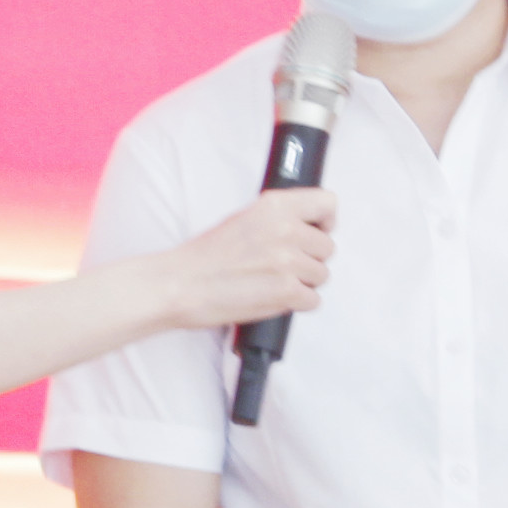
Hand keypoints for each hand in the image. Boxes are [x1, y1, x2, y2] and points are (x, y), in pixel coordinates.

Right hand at [155, 185, 333, 332]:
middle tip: (284, 265)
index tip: (318, 230)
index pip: (327, 203)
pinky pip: (313, 300)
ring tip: (274, 282)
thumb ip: (278, 218)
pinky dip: (297, 304)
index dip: (326, 221)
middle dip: (310, 259)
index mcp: (274, 206)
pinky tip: (274, 298)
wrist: (180, 284)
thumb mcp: (243, 218)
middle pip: (327, 247)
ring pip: (322, 275)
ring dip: (303, 283)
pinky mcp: (287, 292)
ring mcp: (288, 262)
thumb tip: (306, 226)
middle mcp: (285, 230)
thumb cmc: (205, 256)